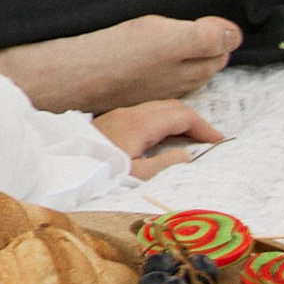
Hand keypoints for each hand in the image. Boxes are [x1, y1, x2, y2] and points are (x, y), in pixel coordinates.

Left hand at [97, 99, 224, 176]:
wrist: (63, 166)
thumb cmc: (100, 173)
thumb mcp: (137, 176)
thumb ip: (166, 164)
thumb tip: (188, 154)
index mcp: (141, 123)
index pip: (182, 115)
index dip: (204, 127)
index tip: (220, 141)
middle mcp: (131, 113)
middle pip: (171, 107)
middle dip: (194, 121)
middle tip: (210, 140)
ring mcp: (119, 115)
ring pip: (157, 109)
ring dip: (178, 120)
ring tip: (193, 140)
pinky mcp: (111, 121)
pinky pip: (145, 114)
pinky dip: (163, 122)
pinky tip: (165, 138)